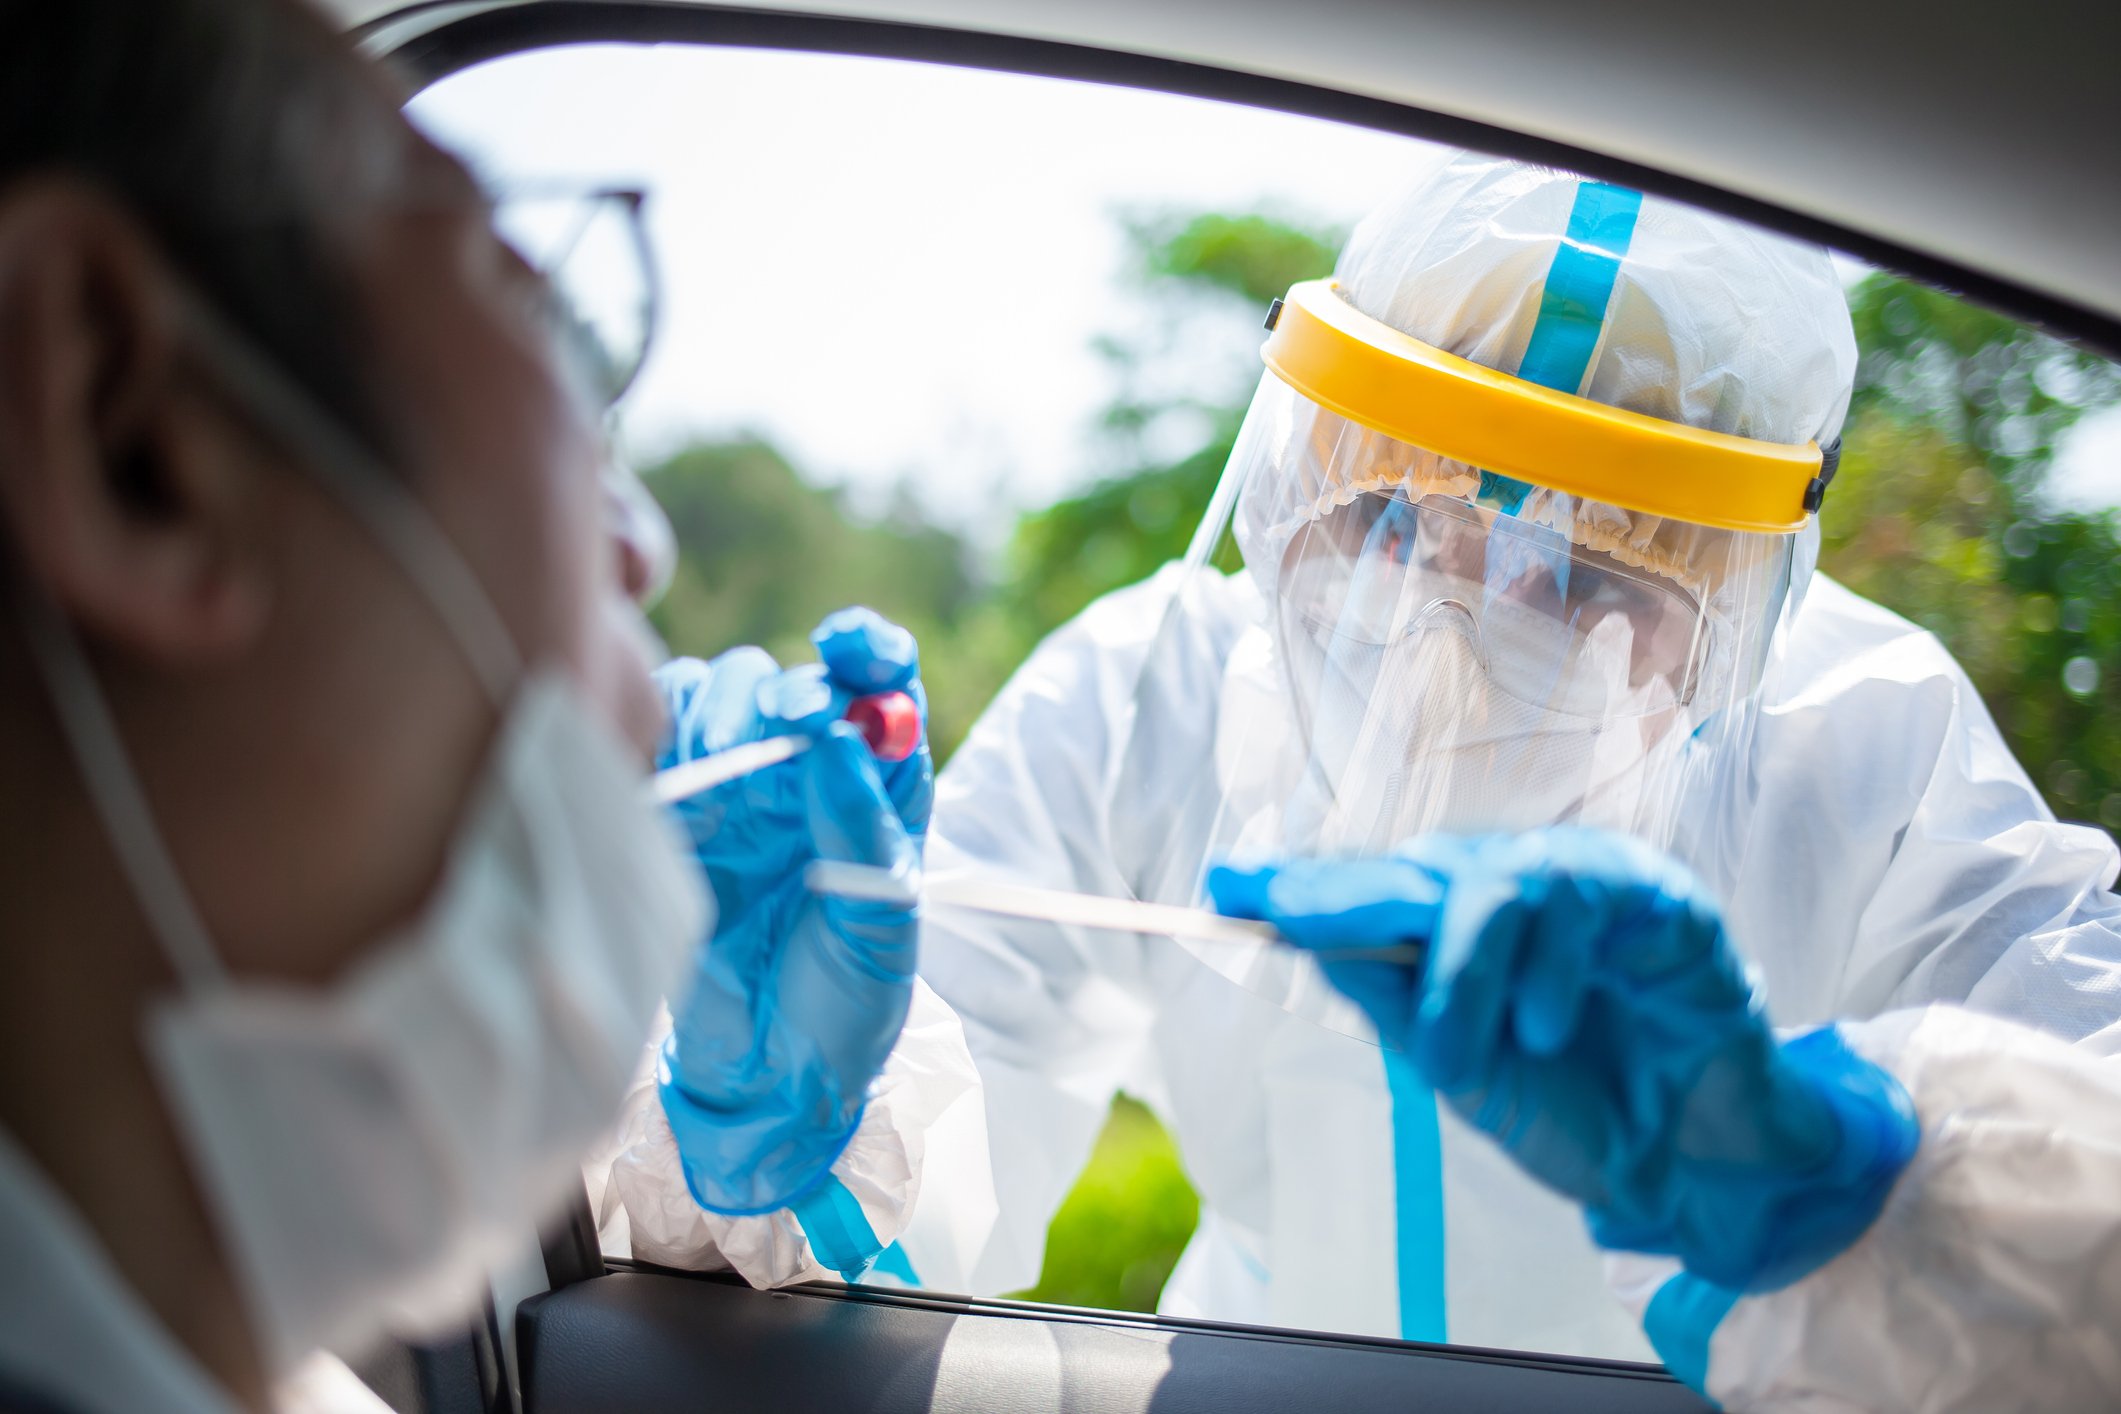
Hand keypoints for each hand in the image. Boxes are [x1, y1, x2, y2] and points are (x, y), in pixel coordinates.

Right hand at [653, 607, 932, 1214]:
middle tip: (783, 729)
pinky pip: (656, 733)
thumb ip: (861, 830)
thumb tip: (840, 738)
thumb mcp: (879, 925)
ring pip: (718, 692)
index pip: (882, 681)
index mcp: (877, 786)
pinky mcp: (672, 809)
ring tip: (734, 779)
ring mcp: (737, 786)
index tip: (848, 648)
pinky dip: (657, 730)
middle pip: (791, 682)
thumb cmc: (842, 1004)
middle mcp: (808, 772)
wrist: (764, 1075)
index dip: (867, 648)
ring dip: (722, 711)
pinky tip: (672, 772)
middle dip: (784, 693)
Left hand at [1211, 829, 1917, 1290]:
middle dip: (1344, 897)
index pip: (1376, 890)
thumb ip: (1390, 994)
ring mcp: (1595, 888)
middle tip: (1284, 917)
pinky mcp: (1665, 904)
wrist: (1693, 1167)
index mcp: (1470, 925)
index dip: (1303, 885)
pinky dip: (1549, 968)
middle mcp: (1526, 891)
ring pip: (1498, 882)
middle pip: (1421, 868)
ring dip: (1462, 972)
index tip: (1224, 887)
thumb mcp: (1459, 1063)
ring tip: (1461, 1058)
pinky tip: (1542, 1028)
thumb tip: (1300, 934)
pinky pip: (1592, 899)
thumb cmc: (1578, 1107)